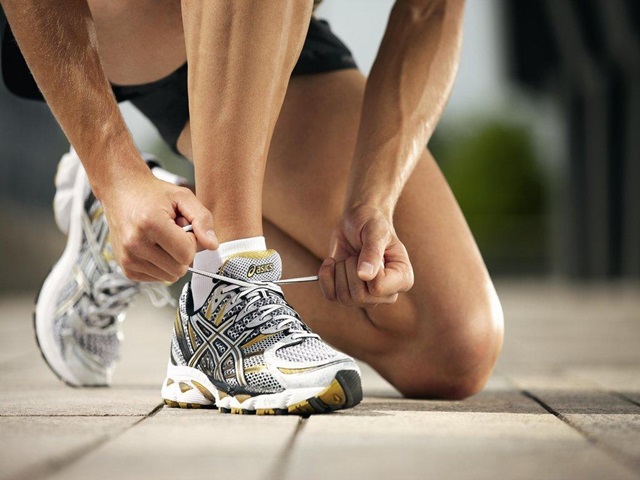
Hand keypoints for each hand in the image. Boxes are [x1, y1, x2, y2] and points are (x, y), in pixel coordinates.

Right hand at [101, 173, 217, 281]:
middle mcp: (135, 244)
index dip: (191, 241)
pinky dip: (161, 265)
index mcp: (150, 224)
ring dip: (171, 259)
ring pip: (169, 277)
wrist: (122, 192)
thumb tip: (213, 245)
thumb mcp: (183, 197)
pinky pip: (158, 278)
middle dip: (182, 252)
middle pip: (179, 269)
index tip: (182, 227)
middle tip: (172, 232)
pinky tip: (153, 247)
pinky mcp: (126, 269)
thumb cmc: (153, 194)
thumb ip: (203, 220)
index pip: (187, 254)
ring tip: (162, 238)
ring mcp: (128, 258)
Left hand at [319, 205, 413, 306]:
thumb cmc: (373, 223)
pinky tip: (332, 262)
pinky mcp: (348, 294)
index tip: (368, 251)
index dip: (364, 269)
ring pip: (343, 298)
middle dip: (349, 269)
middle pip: (359, 297)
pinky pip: (330, 296)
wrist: (358, 221)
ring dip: (339, 271)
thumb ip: (372, 252)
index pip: (378, 288)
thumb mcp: (375, 231)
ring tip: (348, 257)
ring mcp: (367, 297)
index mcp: (402, 279)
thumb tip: (364, 276)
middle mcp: (386, 293)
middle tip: (356, 253)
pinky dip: (326, 277)